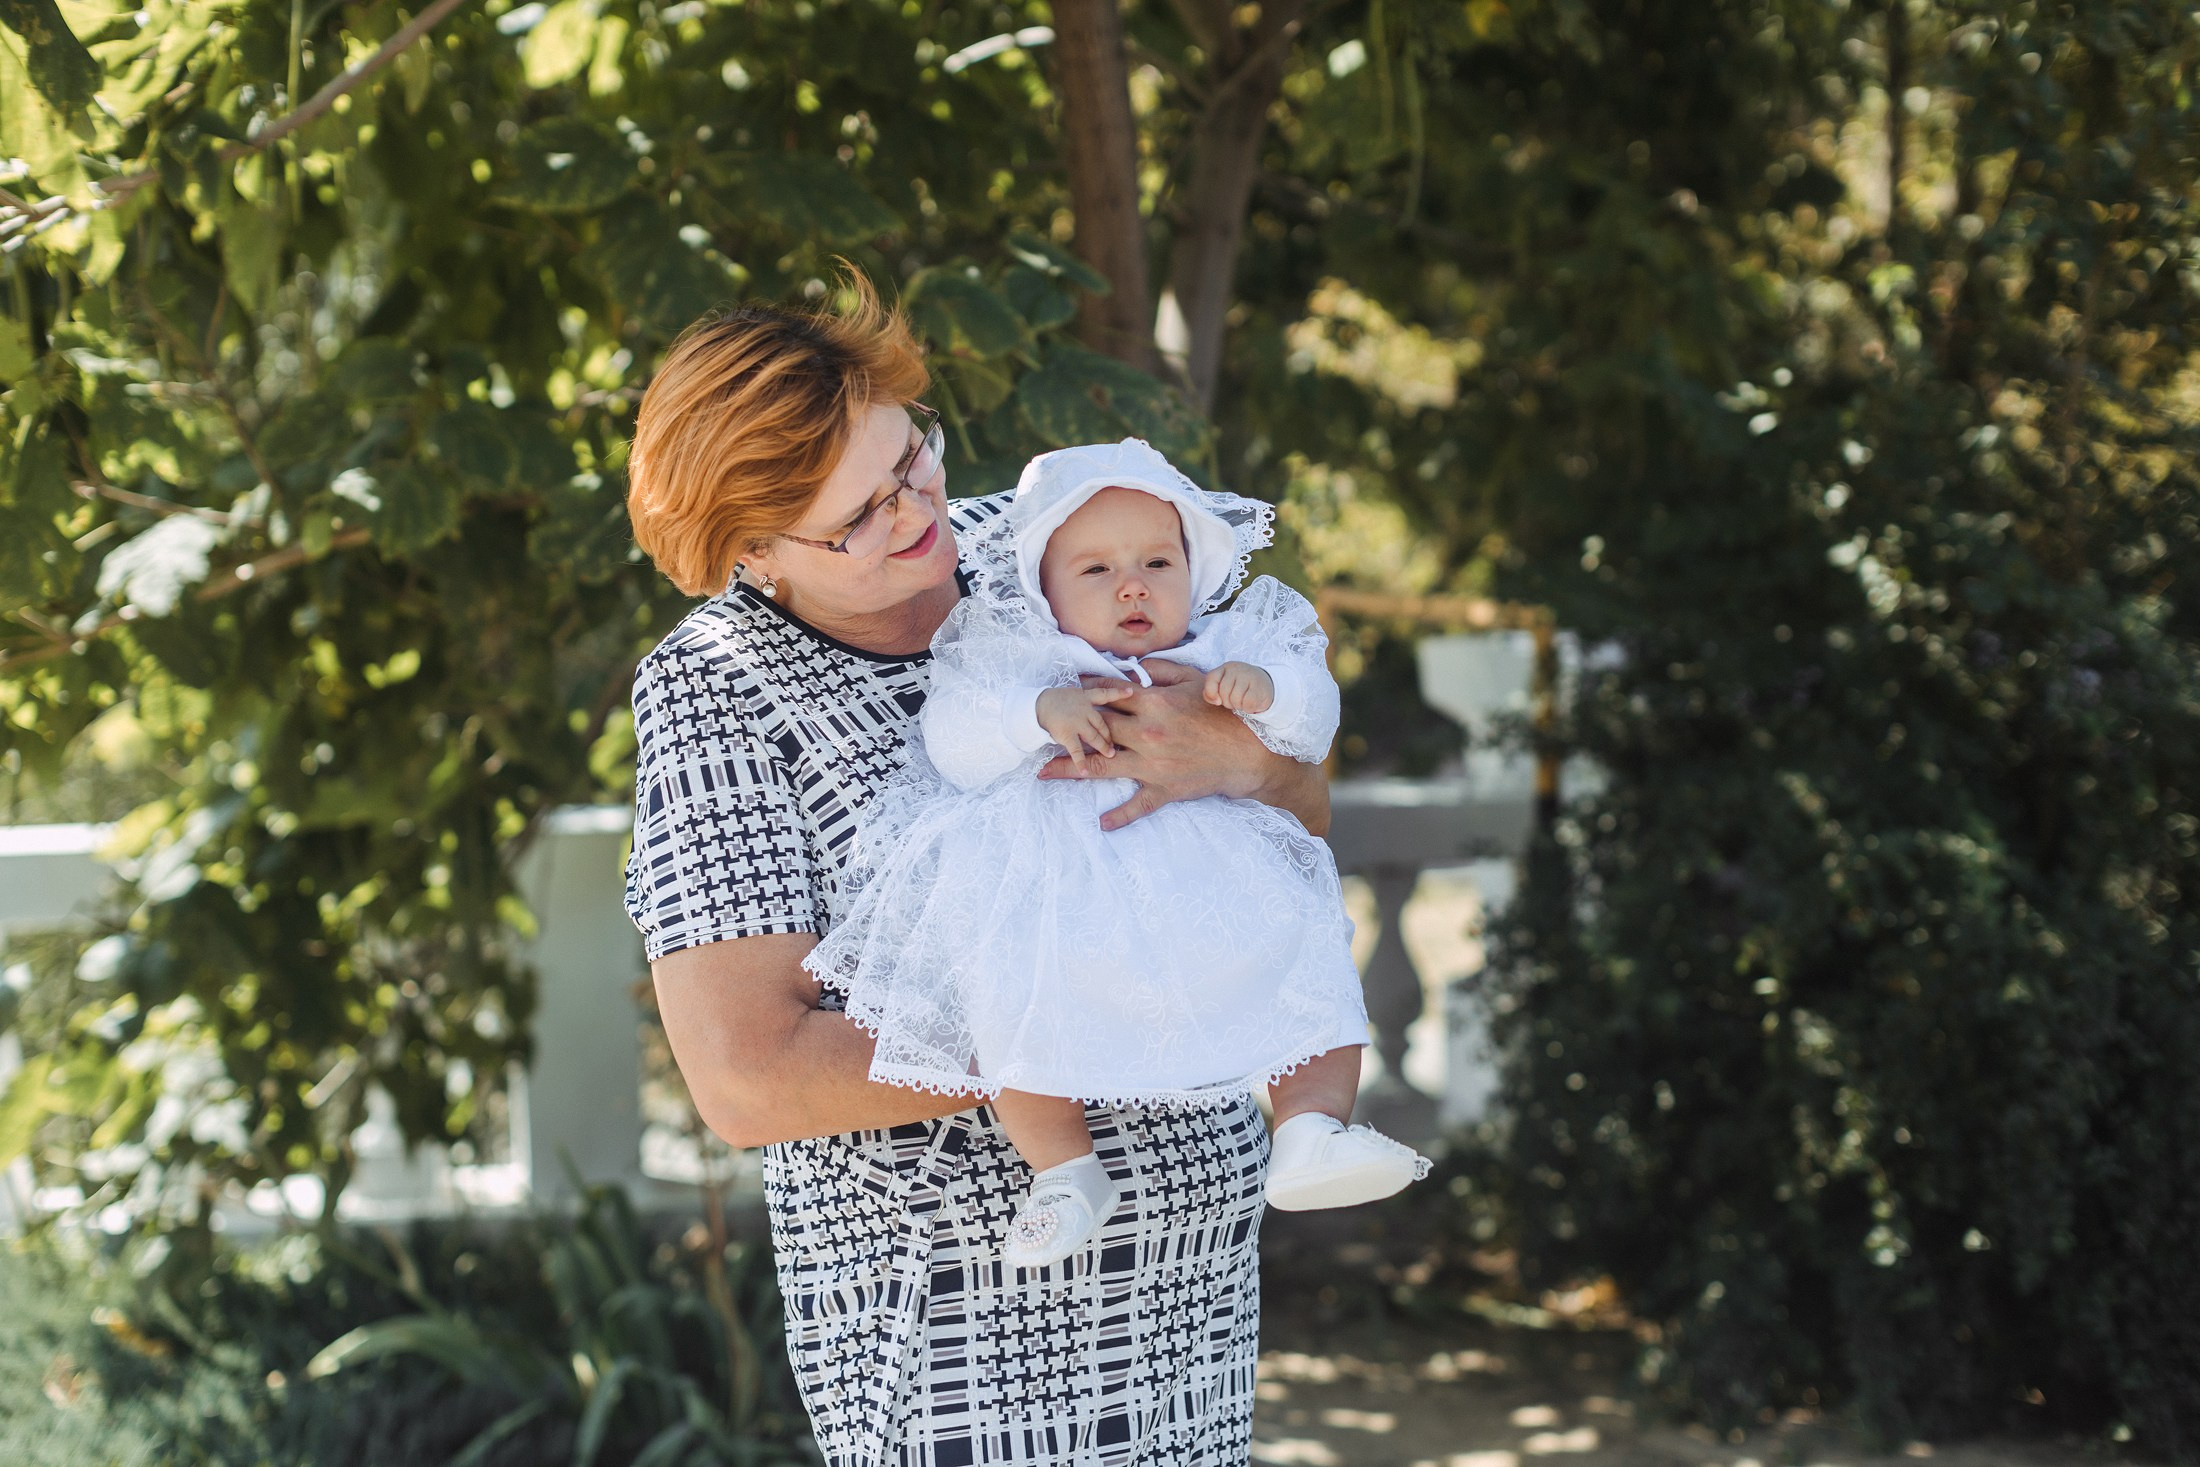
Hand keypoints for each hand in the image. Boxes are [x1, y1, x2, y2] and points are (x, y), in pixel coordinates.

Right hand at [1035, 683, 1135, 772]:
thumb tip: (1098, 702)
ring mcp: (1077, 723)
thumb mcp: (1072, 693)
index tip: (1132, 691)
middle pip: (1103, 723)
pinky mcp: (1068, 734)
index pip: (1106, 694)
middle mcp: (1084, 710)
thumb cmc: (1052, 700)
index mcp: (1085, 697)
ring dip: (1103, 747)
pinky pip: (1077, 751)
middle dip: (1111, 733)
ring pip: (1094, 737)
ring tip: (1110, 754)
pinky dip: (1081, 762)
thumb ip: (1086, 699)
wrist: (1035, 705)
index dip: (1119, 693)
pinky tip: (1085, 772)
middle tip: (1117, 742)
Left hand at [1038, 660, 1278, 829]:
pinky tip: (1101, 823)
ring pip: (1101, 767)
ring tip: (1044, 771)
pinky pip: (1137, 806)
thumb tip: (1135, 665)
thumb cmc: (1224, 713)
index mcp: (1153, 704)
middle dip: (1067, 730)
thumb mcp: (1196, 680)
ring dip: (1070, 769)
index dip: (1083, 694)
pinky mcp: (1164, 790)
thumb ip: (1162, 670)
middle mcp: (1146, 734)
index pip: (1107, 696)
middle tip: (1042, 730)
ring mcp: (1152, 765)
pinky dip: (1119, 816)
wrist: (1251, 753)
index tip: (1064, 693)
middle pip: (1094, 731)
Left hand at [1203, 661, 1274, 713]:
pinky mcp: (1259, 687)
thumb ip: (1211, 692)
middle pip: (1223, 692)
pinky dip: (1248, 708)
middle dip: (1227, 702)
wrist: (1264, 685)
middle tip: (1235, 700)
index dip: (1211, 692)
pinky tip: (1251, 703)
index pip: (1211, 678)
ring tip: (1243, 701)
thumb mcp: (1223, 686)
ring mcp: (1249, 676)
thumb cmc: (1239, 687)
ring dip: (1238, 705)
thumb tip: (1216, 700)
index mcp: (1226, 667)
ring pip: (1235, 699)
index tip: (1217, 701)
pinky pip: (1247, 704)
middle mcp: (1237, 669)